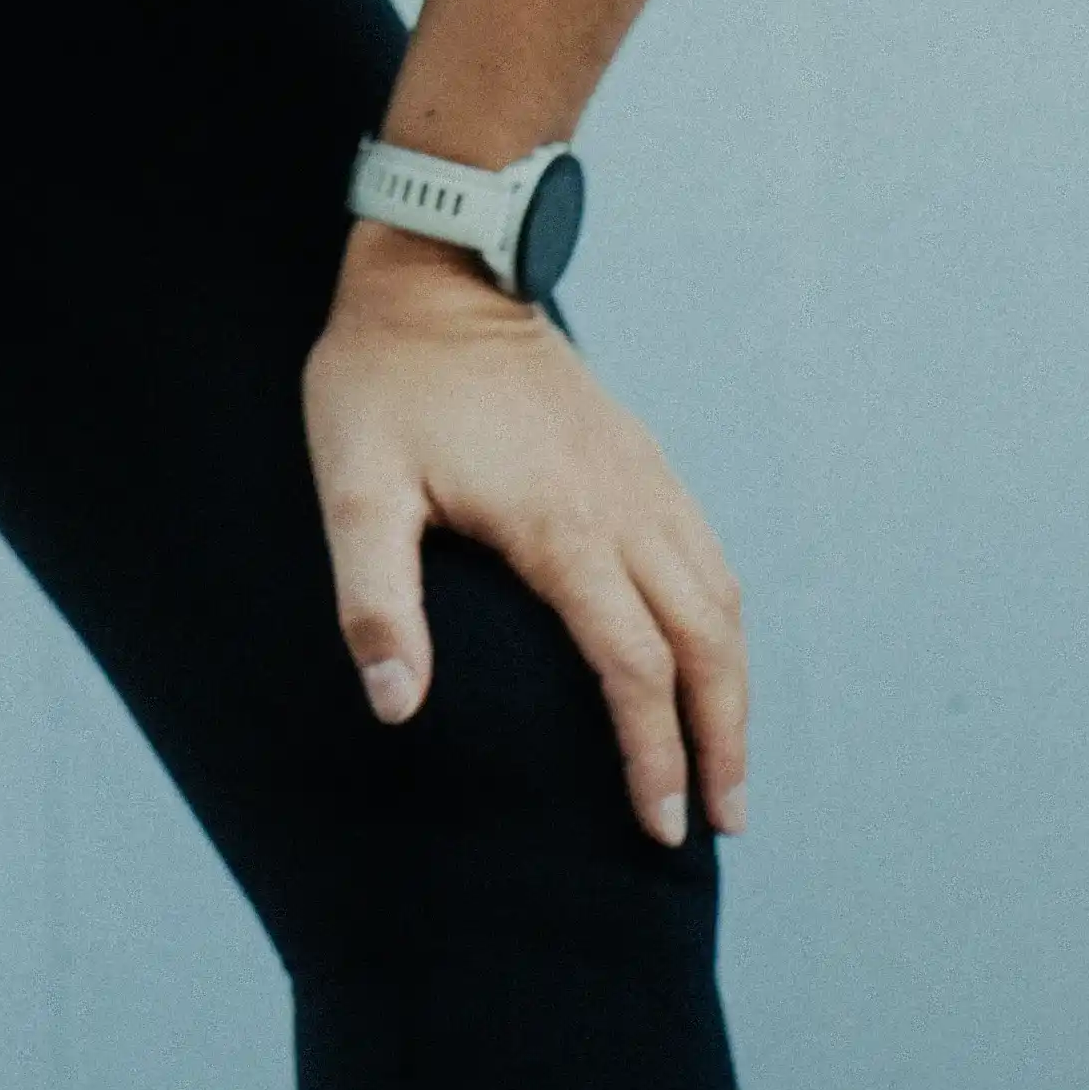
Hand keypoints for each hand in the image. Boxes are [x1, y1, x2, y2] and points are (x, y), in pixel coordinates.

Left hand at [301, 220, 745, 847]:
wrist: (440, 264)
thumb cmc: (384, 379)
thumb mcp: (353, 487)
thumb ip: (376, 599)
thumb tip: (396, 708)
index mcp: (561, 525)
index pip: (634, 666)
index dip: (653, 754)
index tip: (660, 826)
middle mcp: (621, 503)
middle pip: (706, 640)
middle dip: (723, 737)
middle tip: (724, 821)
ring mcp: (638, 471)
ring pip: (720, 594)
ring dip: (735, 682)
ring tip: (731, 758)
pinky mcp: (636, 449)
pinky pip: (706, 547)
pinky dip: (724, 616)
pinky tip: (711, 648)